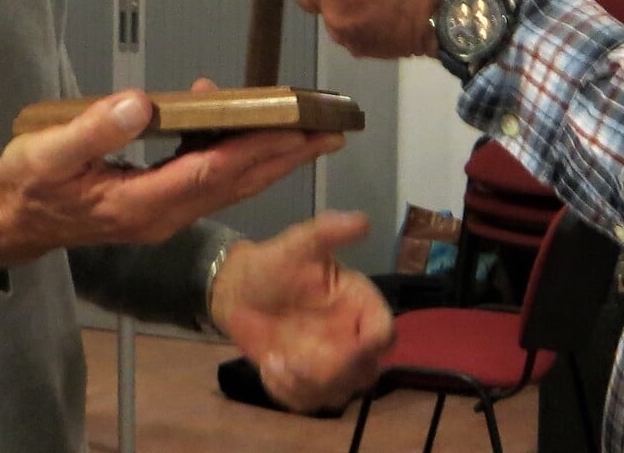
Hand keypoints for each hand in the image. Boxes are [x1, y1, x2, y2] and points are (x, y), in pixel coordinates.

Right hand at [0, 89, 341, 270]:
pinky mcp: (162, 204)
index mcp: (138, 203)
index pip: (211, 172)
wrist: (14, 222)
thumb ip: (92, 132)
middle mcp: (162, 214)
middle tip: (331, 133)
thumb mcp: (45, 155)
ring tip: (313, 136)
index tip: (294, 128)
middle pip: (236, 184)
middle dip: (286, 157)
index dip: (255, 148)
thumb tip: (141, 105)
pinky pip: (212, 181)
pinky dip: (238, 154)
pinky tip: (242, 123)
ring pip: (231, 186)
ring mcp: (165, 213)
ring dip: (273, 160)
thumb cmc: (27, 185)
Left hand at [210, 211, 394, 412]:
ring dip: (308, 386)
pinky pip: (309, 403)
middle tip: (296, 362)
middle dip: (334, 373)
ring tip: (274, 363)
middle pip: (366, 372)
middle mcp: (352, 338)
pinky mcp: (307, 382)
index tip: (349, 347)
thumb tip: (363, 220)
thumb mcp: (299, 244)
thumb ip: (329, 231)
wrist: (238, 290)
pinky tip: (268, 368)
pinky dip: (290, 394)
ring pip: (339, 393)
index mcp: (360, 305)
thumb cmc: (275, 264)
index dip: (373, 344)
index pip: (384, 332)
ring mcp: (331, 364)